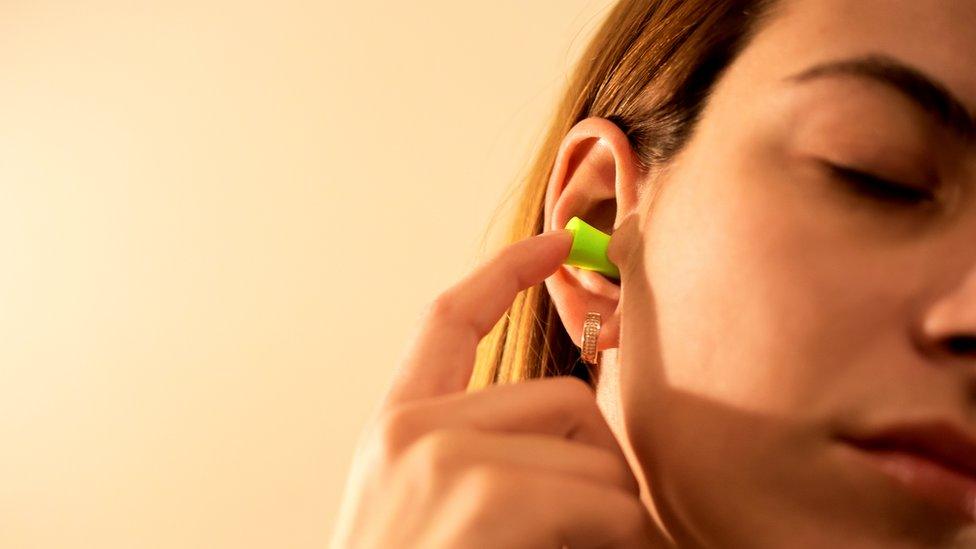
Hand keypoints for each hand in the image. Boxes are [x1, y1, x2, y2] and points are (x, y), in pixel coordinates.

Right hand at [330, 229, 660, 547]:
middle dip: (599, 459)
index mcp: (396, 427)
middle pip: (562, 396)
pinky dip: (620, 538)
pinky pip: (602, 499)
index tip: (553, 241)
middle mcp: (414, 429)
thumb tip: (579, 422)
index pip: (449, 319)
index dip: (505, 272)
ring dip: (615, 510)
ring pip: (593, 449)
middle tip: (599, 521)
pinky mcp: (481, 497)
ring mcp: (443, 458)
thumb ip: (477, 449)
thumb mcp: (421, 507)